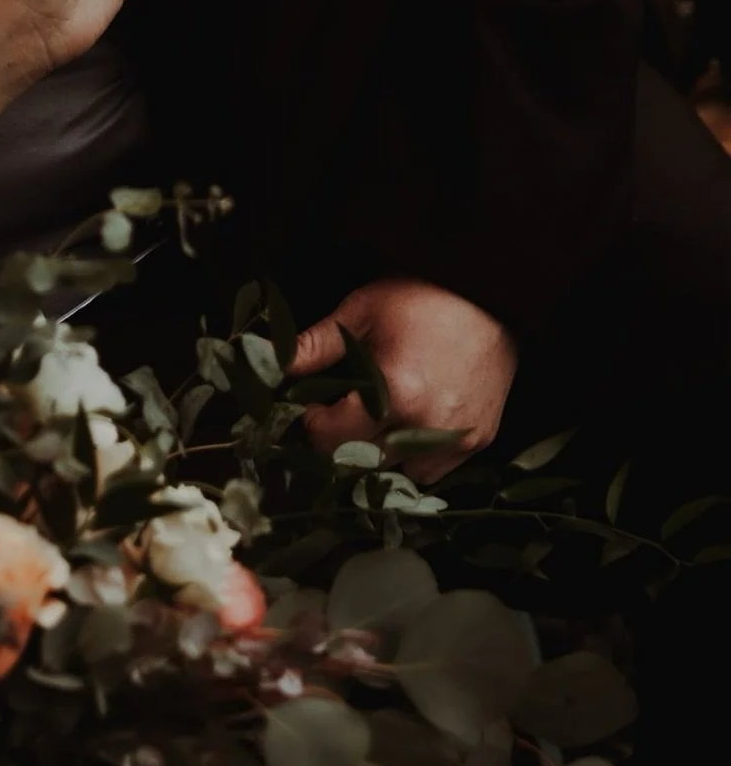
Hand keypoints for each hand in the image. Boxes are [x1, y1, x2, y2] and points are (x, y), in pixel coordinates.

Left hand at [287, 277, 516, 482]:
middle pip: (361, 463)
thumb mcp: (361, 311)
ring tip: (374, 416)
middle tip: (338, 410)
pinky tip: (407, 422)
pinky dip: (412, 455)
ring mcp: (457, 439)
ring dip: (377, 453)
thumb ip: (316, 346)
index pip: (332, 441)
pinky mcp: (479, 440)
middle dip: (340, 440)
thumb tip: (273, 363)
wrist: (491, 293)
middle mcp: (427, 427)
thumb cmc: (422, 295)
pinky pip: (433, 470)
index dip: (313, 423)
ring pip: (398, 472)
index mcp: (394, 393)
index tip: (314, 403)